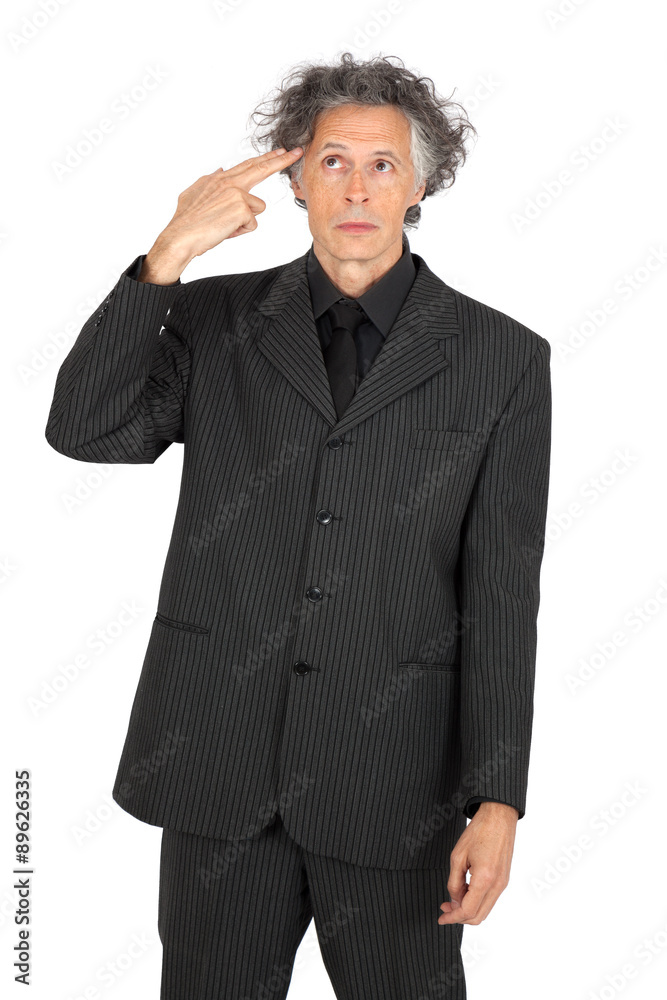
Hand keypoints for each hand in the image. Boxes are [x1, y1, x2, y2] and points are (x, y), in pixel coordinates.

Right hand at [140, 146, 302, 282]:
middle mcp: (228, 181)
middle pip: (261, 169)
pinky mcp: (241, 208)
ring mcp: (236, 193)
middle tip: (296, 152)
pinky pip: (252, 224)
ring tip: (224, 224)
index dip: (265, 158)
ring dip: (244, 221)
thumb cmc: (187, 221)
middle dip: (280, 161)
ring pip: (257, 208)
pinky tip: (225, 230)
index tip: (279, 151)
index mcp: (219, 178)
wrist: (180, 236)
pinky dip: (240, 231)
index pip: (247, 165)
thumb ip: (210, 180)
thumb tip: (220, 168)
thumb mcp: (194, 193)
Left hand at [438, 802, 518, 924]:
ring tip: (453, 899)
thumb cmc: (479, 831)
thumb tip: (454, 900)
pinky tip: (465, 891)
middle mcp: (497, 885)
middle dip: (459, 917)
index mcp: (485, 879)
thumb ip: (454, 882)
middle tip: (445, 909)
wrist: (499, 816)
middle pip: (478, 916)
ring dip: (468, 909)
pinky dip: (477, 901)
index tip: (441, 918)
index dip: (452, 918)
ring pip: (485, 909)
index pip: (467, 911)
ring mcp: (503, 883)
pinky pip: (490, 899)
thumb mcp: (458, 856)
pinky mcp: (504, 879)